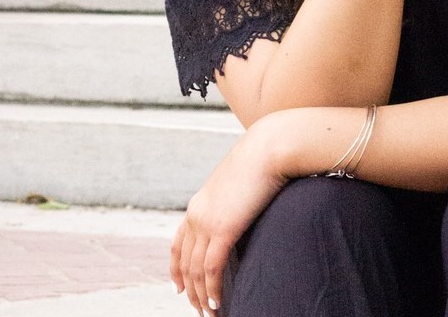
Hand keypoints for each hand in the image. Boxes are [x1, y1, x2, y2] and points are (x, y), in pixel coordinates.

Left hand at [171, 122, 287, 315]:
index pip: (178, 243)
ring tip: (210, 313)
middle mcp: (197, 214)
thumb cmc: (264, 159)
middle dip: (190, 290)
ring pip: (196, 270)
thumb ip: (236, 200)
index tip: (179, 287)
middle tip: (199, 308)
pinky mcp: (223, 229)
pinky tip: (218, 303)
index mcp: (199, 203)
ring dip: (202, 296)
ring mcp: (207, 222)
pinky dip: (213, 289)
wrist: (271, 146)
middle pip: (185, 262)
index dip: (176, 268)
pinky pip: (212, 269)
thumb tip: (245, 210)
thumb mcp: (241, 182)